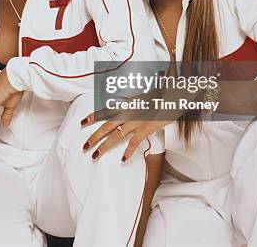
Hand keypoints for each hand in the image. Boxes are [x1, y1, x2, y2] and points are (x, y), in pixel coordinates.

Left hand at [81, 84, 198, 160]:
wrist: (174, 96)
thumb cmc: (159, 97)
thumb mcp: (142, 98)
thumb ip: (132, 104)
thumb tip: (124, 107)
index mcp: (127, 104)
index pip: (106, 110)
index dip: (93, 116)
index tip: (82, 122)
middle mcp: (128, 112)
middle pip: (106, 126)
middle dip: (94, 137)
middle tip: (85, 147)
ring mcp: (136, 121)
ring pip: (116, 135)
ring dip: (104, 146)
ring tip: (95, 155)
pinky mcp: (146, 129)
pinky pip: (134, 142)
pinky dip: (128, 151)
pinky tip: (122, 159)